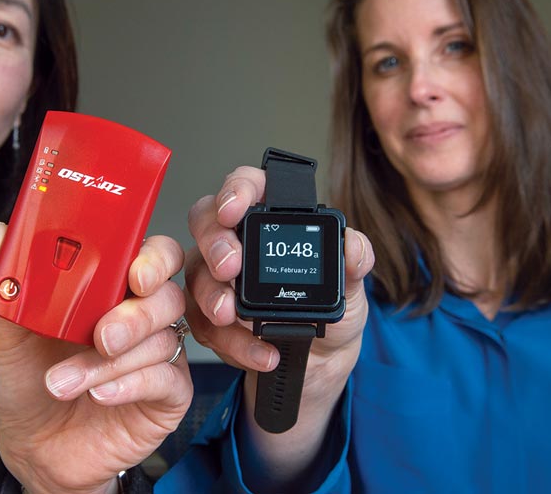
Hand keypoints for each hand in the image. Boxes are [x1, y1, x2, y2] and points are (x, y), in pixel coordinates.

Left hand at [0, 224, 191, 493]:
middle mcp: (142, 316)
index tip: (134, 271)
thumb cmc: (29, 385)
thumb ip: (6, 283)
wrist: (33, 451)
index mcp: (113, 287)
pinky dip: (131, 384)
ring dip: (110, 362)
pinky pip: (167, 379)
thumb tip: (1, 236)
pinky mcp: (168, 395)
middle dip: (136, 313)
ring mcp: (159, 355)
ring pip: (161, 339)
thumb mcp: (8, 333)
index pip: (152, 254)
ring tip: (64, 382)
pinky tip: (100, 394)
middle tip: (101, 335)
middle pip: (168, 293)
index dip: (154, 257)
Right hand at [186, 166, 372, 482]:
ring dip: (212, 296)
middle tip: (229, 267)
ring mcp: (216, 278)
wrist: (320, 366)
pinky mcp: (207, 317)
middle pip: (205, 221)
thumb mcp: (352, 288)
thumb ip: (355, 262)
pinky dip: (229, 341)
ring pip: (195, 273)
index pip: (246, 185)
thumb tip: (353, 245)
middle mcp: (236, 241)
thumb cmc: (331, 314)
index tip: (236, 209)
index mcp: (270, 219)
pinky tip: (259, 353)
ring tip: (234, 317)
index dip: (235, 189)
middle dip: (214, 244)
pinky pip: (202, 323)